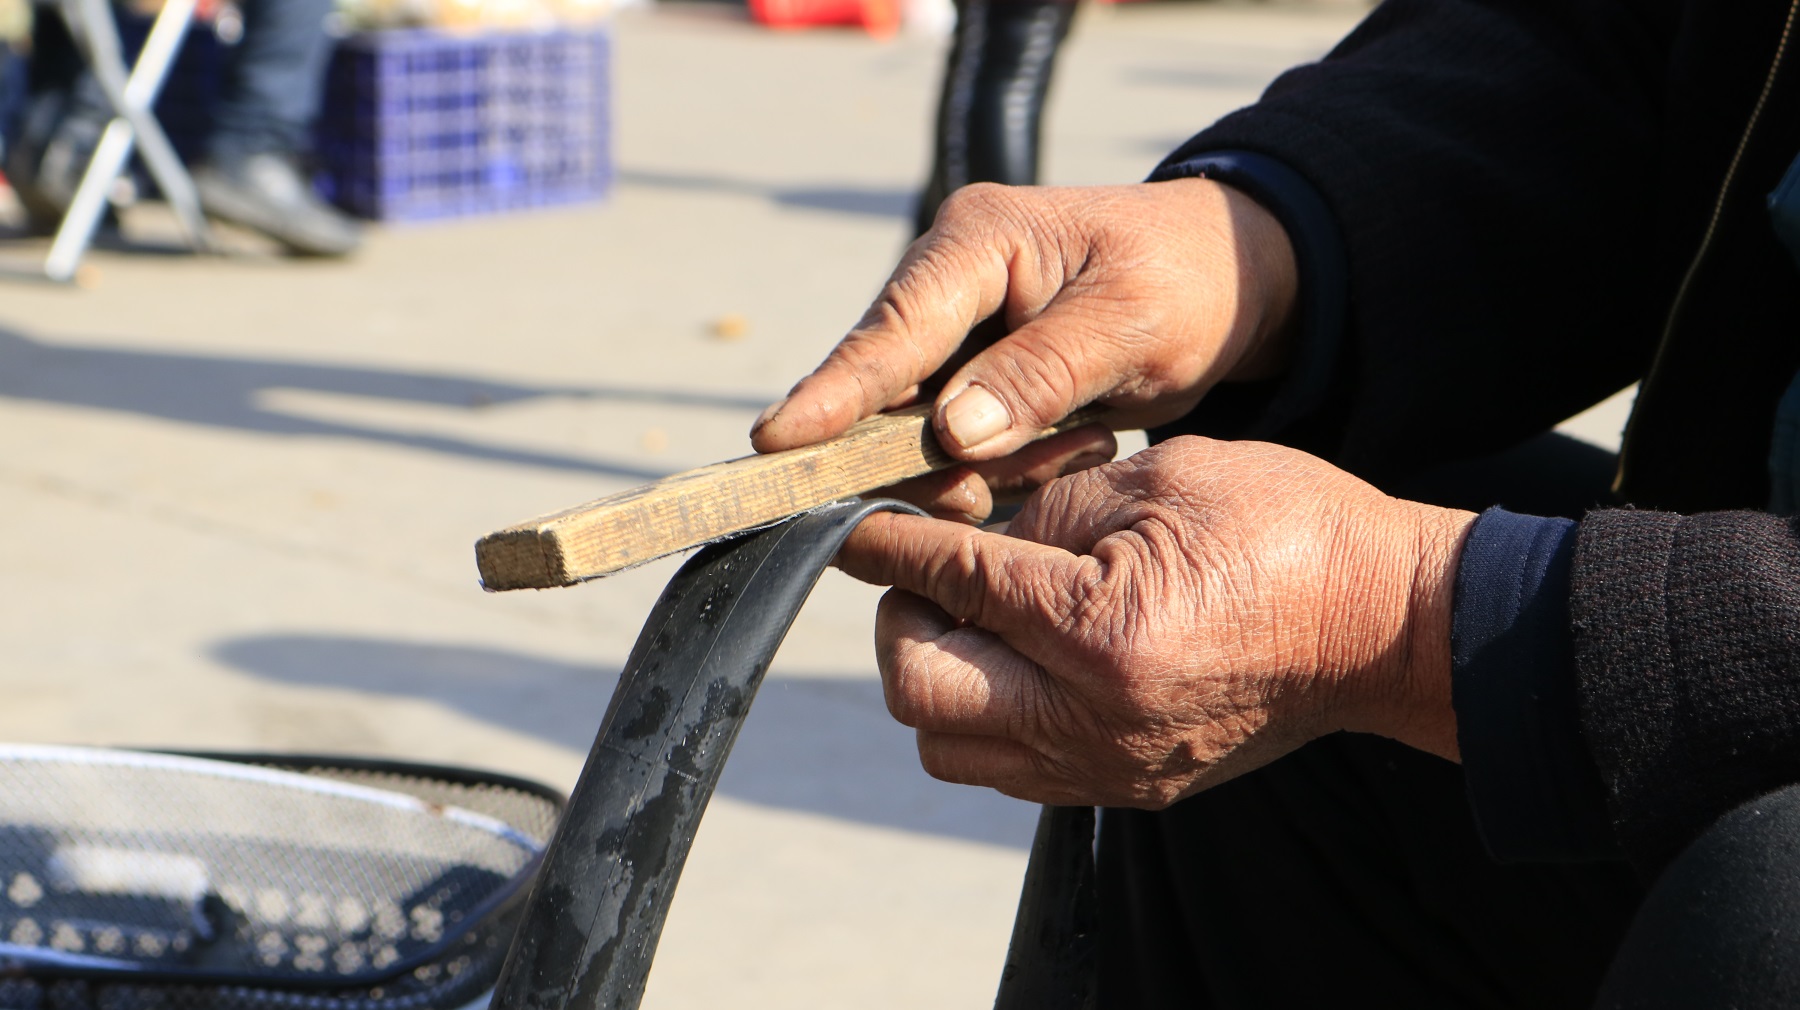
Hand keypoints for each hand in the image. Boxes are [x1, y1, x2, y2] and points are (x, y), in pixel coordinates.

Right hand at [750, 179, 1297, 517]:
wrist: (1232, 282)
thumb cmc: (1187, 281)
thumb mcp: (1129, 323)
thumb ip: (1040, 373)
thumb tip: (950, 433)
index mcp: (978, 240)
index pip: (892, 327)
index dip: (834, 392)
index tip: (775, 442)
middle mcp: (951, 279)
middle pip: (890, 386)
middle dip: (927, 454)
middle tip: (980, 494)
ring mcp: (960, 329)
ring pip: (924, 427)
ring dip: (985, 465)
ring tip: (1083, 442)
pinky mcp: (977, 373)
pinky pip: (962, 443)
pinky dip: (1009, 465)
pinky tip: (1077, 446)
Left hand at [834, 436, 1475, 807]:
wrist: (1387, 626)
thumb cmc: (1289, 530)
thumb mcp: (1164, 478)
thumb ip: (1047, 507)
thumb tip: (966, 529)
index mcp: (1102, 629)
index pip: (951, 580)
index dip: (888, 540)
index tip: (852, 519)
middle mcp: (1092, 718)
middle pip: (919, 688)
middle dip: (899, 617)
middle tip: (925, 569)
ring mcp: (1107, 765)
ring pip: (948, 746)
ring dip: (934, 674)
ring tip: (972, 616)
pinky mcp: (1124, 786)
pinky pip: (1008, 769)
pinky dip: (984, 714)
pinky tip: (1016, 659)